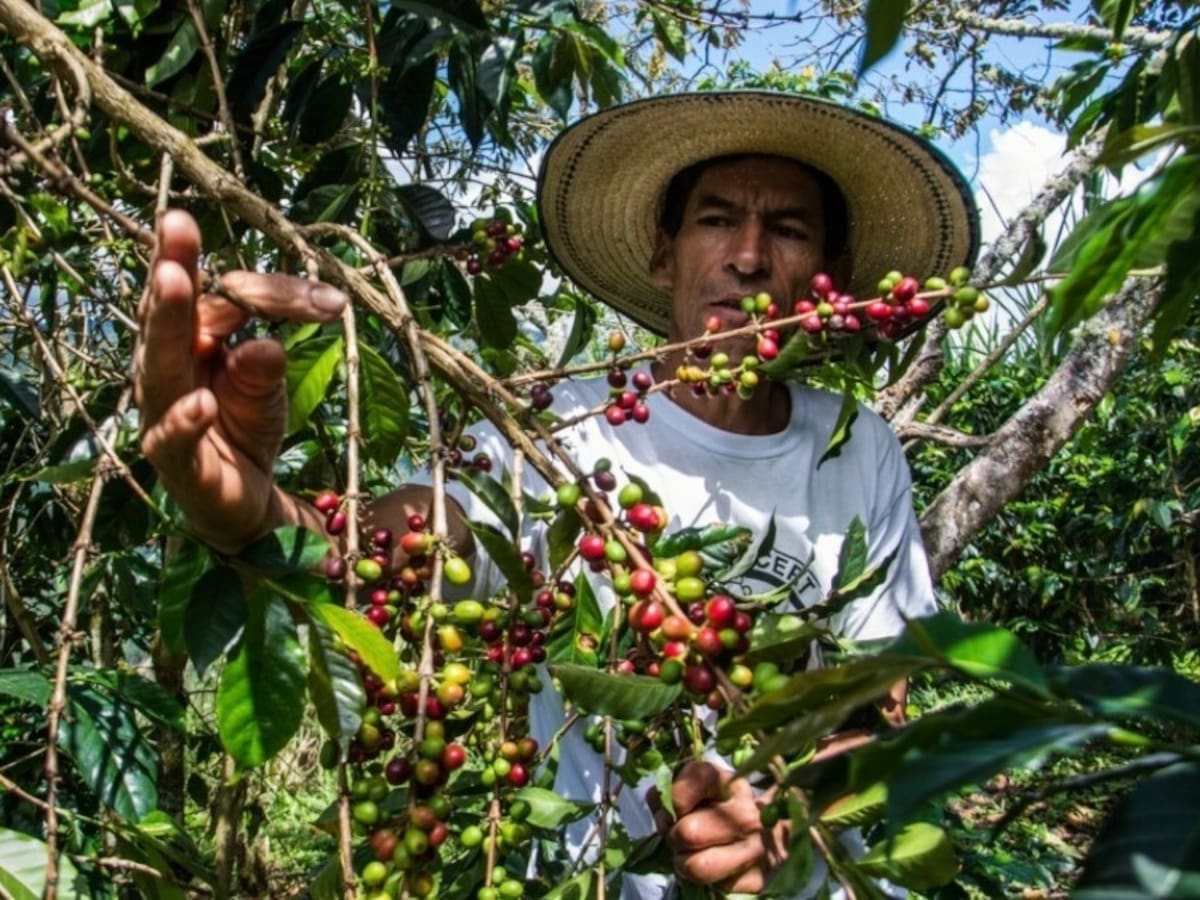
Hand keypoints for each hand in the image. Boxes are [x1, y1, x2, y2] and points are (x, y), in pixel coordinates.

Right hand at [135, 210, 346, 551]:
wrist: (241, 498)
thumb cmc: (245, 425)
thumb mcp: (267, 391)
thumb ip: (264, 368)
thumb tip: (267, 345)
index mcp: (192, 339)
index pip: (224, 299)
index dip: (271, 292)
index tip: (329, 301)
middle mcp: (166, 367)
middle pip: (172, 312)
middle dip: (175, 265)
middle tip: (178, 223)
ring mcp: (162, 411)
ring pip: (160, 363)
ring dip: (168, 320)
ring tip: (175, 281)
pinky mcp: (172, 459)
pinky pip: (172, 435)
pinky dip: (185, 418)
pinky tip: (201, 403)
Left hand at [658, 761, 787, 893]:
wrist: (767, 835)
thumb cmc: (720, 810)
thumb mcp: (699, 789)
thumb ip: (673, 790)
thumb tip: (659, 802)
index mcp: (731, 786)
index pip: (695, 780)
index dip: (673, 797)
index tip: (676, 807)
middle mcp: (748, 816)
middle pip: (687, 833)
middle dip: (674, 837)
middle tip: (680, 836)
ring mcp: (756, 851)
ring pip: (695, 867)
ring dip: (684, 864)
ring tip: (691, 854)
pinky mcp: (756, 882)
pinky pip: (710, 887)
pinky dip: (704, 881)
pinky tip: (712, 867)